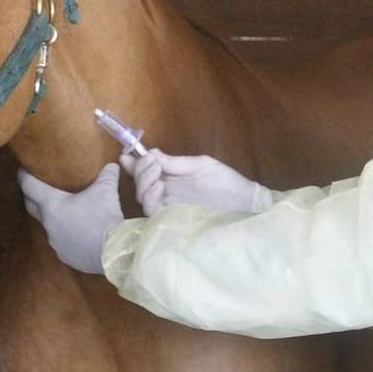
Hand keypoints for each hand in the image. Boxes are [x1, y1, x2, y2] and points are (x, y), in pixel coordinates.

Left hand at [17, 164, 122, 273]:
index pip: (29, 186)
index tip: (23, 168)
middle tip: (39, 185)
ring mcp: (55, 242)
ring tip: (64, 208)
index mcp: (52, 204)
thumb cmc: (103, 217)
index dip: (24, 175)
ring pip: (47, 225)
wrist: (113, 252)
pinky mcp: (64, 255)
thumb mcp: (107, 191)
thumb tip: (111, 165)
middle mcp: (48, 223)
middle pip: (31, 206)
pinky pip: (60, 240)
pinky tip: (77, 230)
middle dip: (32, 195)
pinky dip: (65, 233)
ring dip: (51, 216)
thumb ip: (107, 174)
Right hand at [119, 149, 273, 215]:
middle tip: (152, 161)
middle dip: (140, 169)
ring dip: (144, 180)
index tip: (127, 154)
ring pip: (142, 196)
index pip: (145, 173)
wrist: (245, 202)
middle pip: (140, 184)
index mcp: (172, 180)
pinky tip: (159, 186)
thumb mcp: (201, 165)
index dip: (133, 164)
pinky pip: (152, 210)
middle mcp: (166, 194)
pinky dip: (150, 196)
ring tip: (156, 170)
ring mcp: (169, 206)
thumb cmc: (227, 183)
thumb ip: (176, 163)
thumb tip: (152, 153)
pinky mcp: (173, 218)